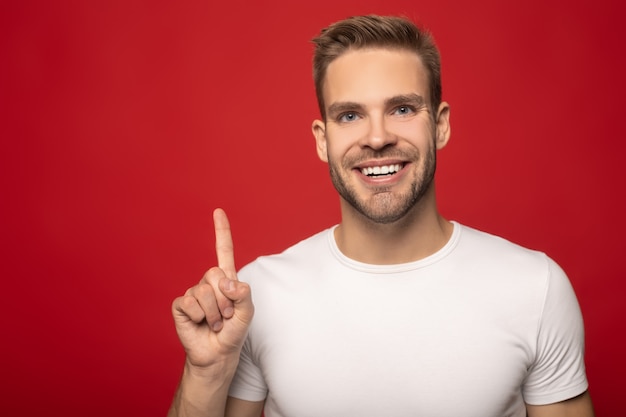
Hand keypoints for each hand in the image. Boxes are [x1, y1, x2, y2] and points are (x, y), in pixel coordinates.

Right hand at [171, 208, 253, 367]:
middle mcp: (208, 282)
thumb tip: (226, 282)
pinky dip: (200, 316)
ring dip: (215, 313)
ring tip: (215, 323)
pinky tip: (200, 323)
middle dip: (225, 298)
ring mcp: (193, 292)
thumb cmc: (234, 332)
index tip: (218, 211)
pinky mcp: (181, 305)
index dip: (221, 231)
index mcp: (226, 279)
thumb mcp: (247, 312)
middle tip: (227, 315)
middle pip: (216, 274)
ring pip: (205, 292)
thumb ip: (243, 293)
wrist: (218, 354)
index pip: (224, 251)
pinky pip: (190, 303)